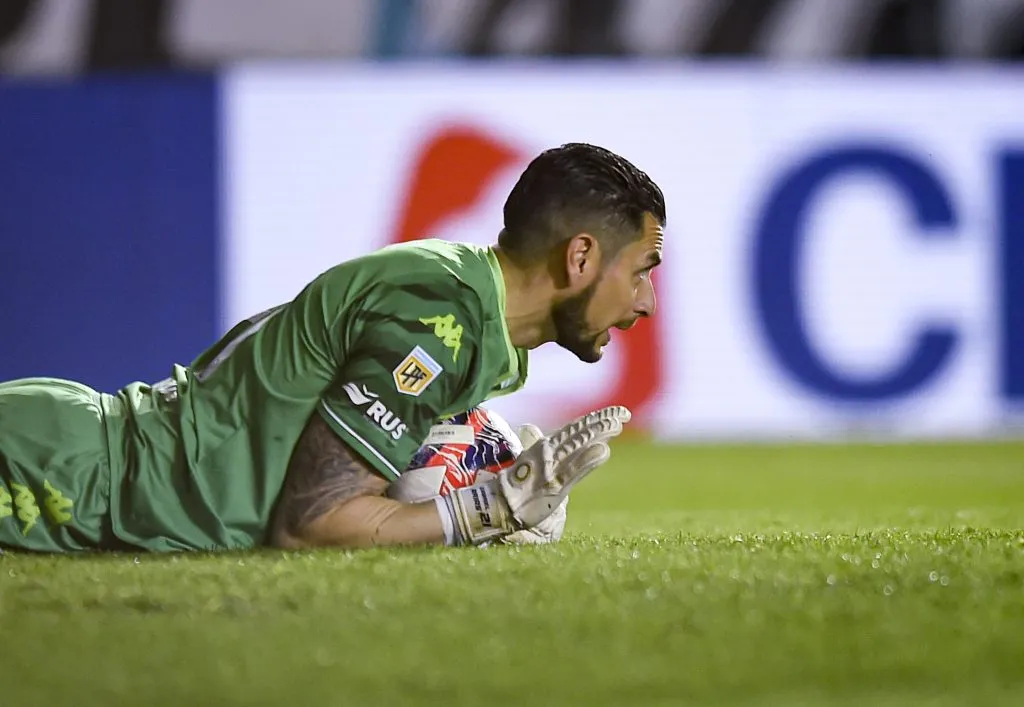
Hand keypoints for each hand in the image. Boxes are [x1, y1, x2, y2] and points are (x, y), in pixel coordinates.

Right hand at [446, 406, 631, 545]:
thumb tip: (532, 427)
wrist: (499, 506)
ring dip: (598, 433)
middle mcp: (549, 451)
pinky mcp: (553, 485)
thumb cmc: (517, 486)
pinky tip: (604, 450)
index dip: (596, 419)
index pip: (575, 428)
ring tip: (617, 425)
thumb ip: (542, 447)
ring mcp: (551, 466)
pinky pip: (573, 470)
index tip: (618, 412)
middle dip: (602, 422)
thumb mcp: (531, 462)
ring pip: (578, 445)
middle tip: (624, 414)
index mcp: (546, 445)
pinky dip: (588, 459)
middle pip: (580, 432)